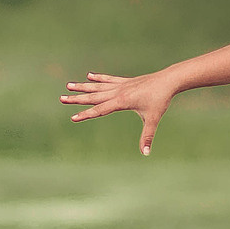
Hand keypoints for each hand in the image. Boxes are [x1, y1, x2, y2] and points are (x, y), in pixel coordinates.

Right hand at [61, 71, 176, 154]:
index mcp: (121, 101)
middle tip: (61, 98)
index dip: (86, 115)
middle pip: (93, 97)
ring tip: (68, 85)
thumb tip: (146, 153)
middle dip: (77, 99)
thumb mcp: (153, 119)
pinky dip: (99, 78)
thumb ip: (147, 136)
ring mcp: (121, 85)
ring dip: (83, 87)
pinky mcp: (126, 82)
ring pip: (98, 87)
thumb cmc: (160, 100)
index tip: (73, 117)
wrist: (168, 80)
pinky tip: (89, 76)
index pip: (100, 110)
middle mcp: (118, 92)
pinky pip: (108, 80)